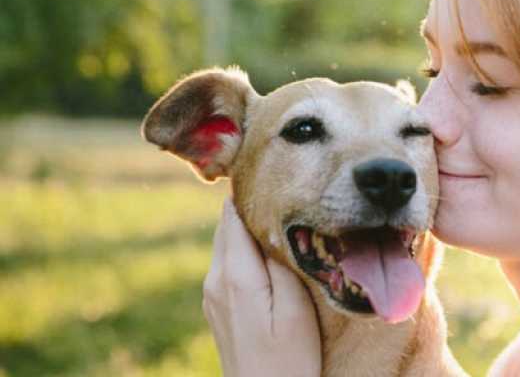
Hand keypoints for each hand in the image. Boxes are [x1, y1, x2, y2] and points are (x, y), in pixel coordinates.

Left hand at [202, 198, 321, 376]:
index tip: (273, 172)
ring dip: (249, 229)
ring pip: (229, 245)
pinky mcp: (219, 308)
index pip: (233, 217)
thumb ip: (282, 265)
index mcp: (235, 277)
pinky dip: (246, 250)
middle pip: (227, 227)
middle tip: (282, 187)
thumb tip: (273, 225)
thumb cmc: (290, 361)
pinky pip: (230, 265)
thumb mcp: (295, 311)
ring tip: (281, 215)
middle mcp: (216, 281)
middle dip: (250, 206)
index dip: (250, 192)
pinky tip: (270, 252)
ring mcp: (213, 296)